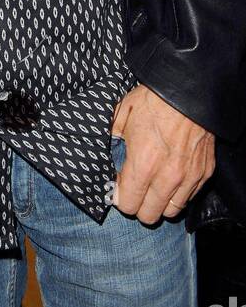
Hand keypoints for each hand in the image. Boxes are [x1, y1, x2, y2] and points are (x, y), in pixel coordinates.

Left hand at [110, 84, 214, 222]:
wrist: (189, 91)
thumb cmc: (153, 100)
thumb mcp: (122, 114)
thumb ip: (110, 137)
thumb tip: (102, 151)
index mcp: (143, 164)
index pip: (128, 204)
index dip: (119, 197)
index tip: (118, 187)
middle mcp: (167, 177)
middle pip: (149, 216)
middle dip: (138, 205)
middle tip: (134, 189)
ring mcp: (189, 177)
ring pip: (171, 211)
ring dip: (159, 203)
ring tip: (152, 186)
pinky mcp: (205, 173)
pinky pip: (189, 198)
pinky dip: (178, 194)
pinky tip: (170, 178)